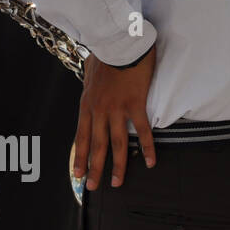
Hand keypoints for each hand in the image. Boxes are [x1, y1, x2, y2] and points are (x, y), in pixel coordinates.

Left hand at [75, 47, 155, 189]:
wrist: (119, 43)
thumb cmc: (106, 53)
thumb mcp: (91, 72)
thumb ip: (92, 86)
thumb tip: (93, 87)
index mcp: (87, 105)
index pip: (81, 138)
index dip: (80, 158)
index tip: (78, 175)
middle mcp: (99, 110)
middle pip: (97, 145)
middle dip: (94, 168)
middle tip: (94, 187)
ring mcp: (116, 108)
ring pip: (117, 143)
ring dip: (118, 165)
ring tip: (118, 182)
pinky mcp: (135, 104)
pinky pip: (142, 130)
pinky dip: (147, 147)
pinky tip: (151, 161)